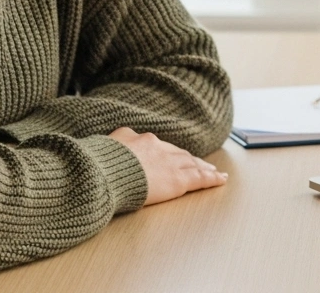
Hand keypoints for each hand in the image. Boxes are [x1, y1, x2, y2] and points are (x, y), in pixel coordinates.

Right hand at [108, 127, 227, 205]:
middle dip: (190, 160)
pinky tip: (220, 180)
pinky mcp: (177, 179)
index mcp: (138, 139)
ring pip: (192, 164)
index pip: (158, 147)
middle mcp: (157, 147)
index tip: (174, 157)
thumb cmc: (99, 164)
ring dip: (204, 168)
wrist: (106, 172)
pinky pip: (199, 178)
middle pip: (179, 154)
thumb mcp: (103, 148)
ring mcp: (169, 162)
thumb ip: (114, 146)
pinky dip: (211, 179)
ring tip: (214, 172)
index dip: (169, 153)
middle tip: (202, 164)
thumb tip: (111, 147)